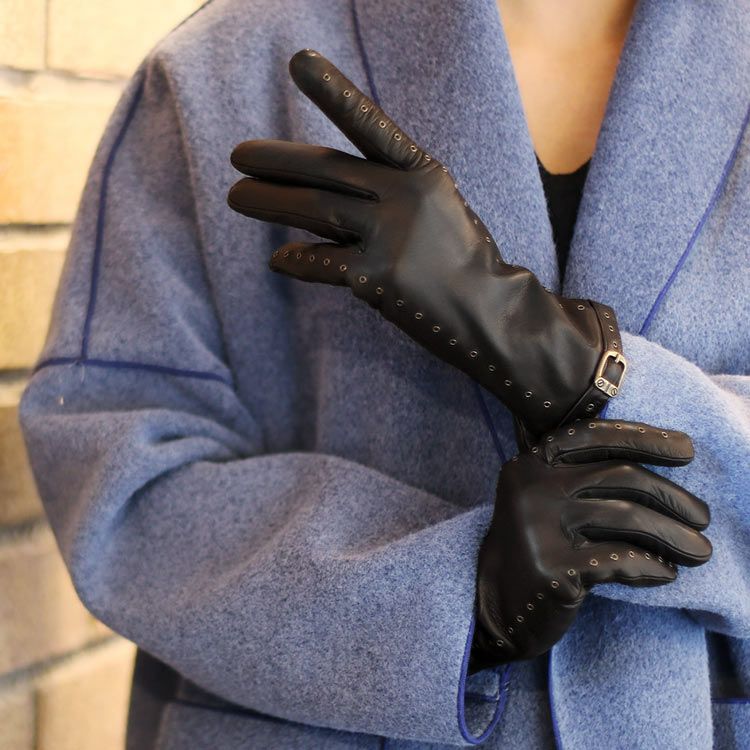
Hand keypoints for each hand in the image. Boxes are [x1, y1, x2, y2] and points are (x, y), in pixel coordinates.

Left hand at [228, 49, 625, 435]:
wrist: (491, 312)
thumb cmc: (460, 259)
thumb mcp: (436, 208)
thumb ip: (389, 192)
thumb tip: (326, 192)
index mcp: (422, 172)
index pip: (371, 125)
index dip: (334, 93)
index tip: (298, 62)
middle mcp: (404, 196)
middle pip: (326, 171)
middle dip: (276, 162)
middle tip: (237, 155)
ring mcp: (389, 235)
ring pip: (314, 209)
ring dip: (269, 202)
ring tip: (236, 196)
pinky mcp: (376, 276)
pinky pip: (322, 262)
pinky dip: (297, 260)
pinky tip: (279, 259)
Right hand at [471, 419, 711, 669]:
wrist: (492, 605)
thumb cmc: (533, 547)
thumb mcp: (544, 499)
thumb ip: (579, 478)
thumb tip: (657, 472)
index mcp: (531, 463)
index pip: (594, 437)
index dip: (644, 438)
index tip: (686, 450)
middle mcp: (532, 486)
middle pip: (620, 476)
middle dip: (671, 495)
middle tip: (702, 516)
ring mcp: (539, 525)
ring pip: (627, 517)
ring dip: (674, 534)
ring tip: (699, 550)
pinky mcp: (552, 566)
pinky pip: (620, 559)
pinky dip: (652, 566)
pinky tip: (666, 572)